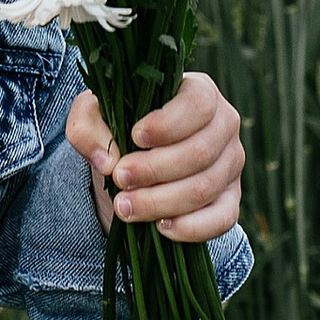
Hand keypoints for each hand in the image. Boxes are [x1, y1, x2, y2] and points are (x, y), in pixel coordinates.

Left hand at [66, 72, 244, 243]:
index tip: (135, 137)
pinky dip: (191, 227)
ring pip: (205, 188)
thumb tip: (108, 162)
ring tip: (124, 207)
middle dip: (154, 170)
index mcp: (200, 92)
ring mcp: (231, 164)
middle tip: (119, 179)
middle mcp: (224, 125)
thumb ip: (87, 126)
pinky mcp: (231, 199)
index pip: (198, 105)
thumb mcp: (95, 115)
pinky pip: (222, 219)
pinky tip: (160, 227)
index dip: (168, 124)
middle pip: (200, 152)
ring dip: (161, 202)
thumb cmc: (121, 126)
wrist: (136, 159)